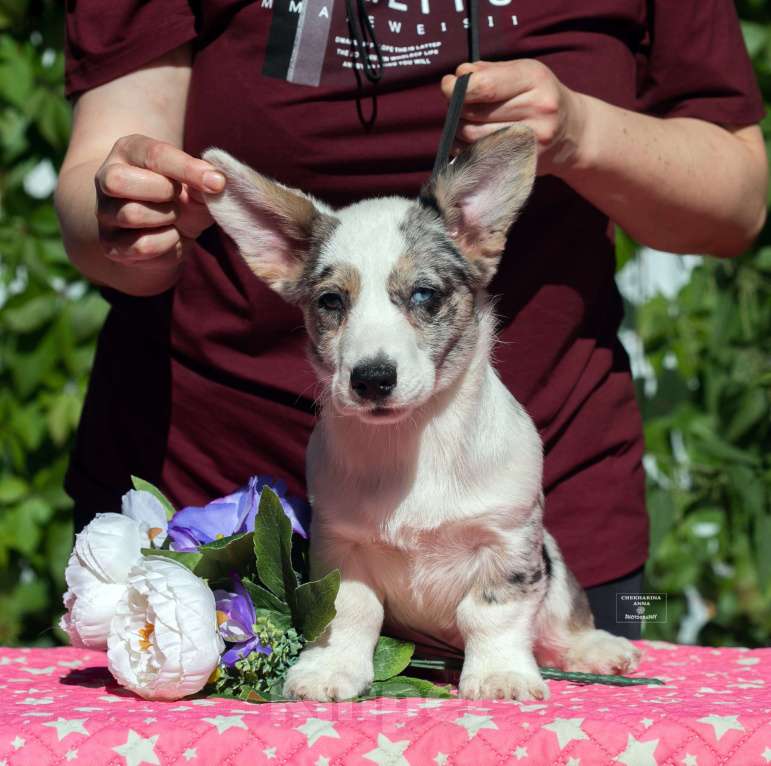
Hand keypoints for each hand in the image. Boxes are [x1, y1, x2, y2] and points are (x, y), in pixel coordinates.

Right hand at [94, 135, 225, 287]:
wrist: (166, 235)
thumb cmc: (182, 200)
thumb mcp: (196, 185)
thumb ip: (205, 180)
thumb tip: (217, 182)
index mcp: (130, 151)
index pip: (153, 154)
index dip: (187, 169)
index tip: (217, 182)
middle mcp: (107, 178)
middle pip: (119, 180)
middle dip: (162, 192)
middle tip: (178, 199)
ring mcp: (105, 213)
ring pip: (132, 214)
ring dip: (168, 219)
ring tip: (174, 219)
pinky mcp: (111, 246)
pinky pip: (141, 246)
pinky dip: (167, 245)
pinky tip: (170, 238)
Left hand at [441, 59, 587, 176]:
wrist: (573, 133)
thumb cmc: (538, 97)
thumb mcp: (522, 74)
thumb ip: (488, 72)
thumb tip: (456, 77)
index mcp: (534, 80)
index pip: (485, 86)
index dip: (459, 88)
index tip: (448, 86)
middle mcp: (537, 110)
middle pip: (473, 114)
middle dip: (456, 108)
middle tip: (456, 104)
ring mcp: (531, 141)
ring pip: (472, 137)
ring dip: (458, 130)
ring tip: (465, 121)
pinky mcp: (522, 163)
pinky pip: (479, 157)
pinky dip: (467, 149)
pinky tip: (474, 141)